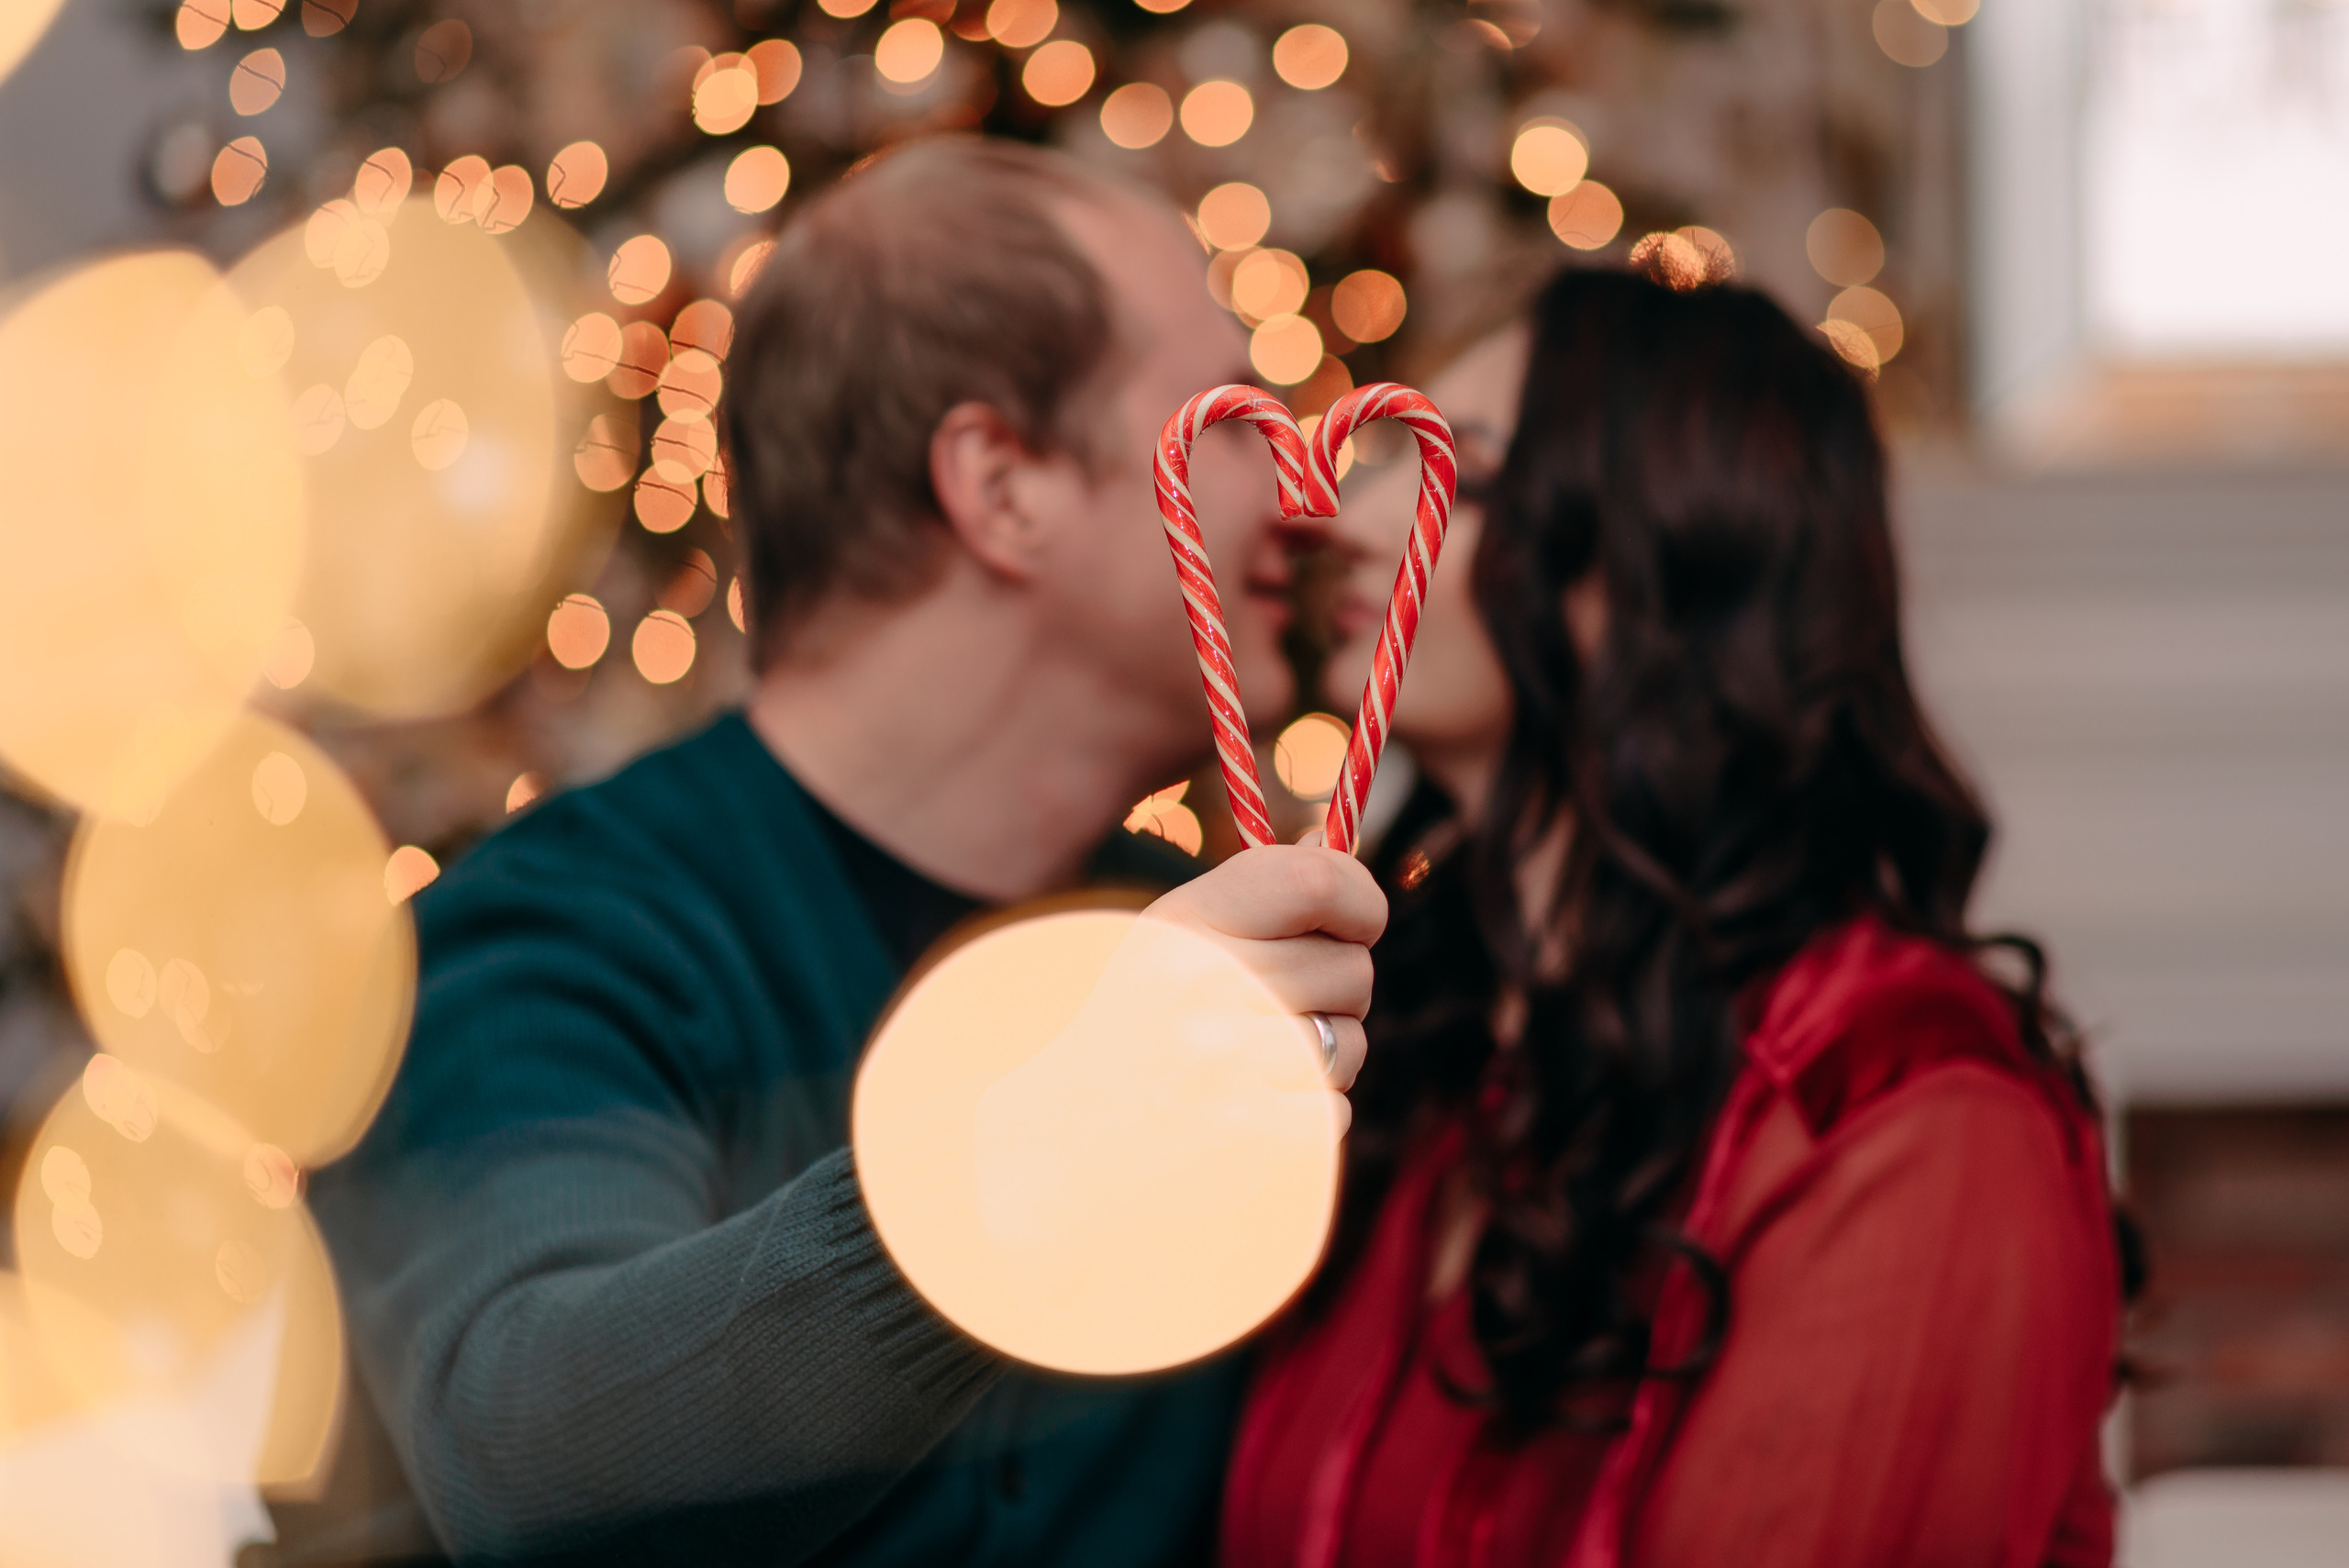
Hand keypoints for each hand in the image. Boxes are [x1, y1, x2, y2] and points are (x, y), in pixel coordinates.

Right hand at [969, 844, 1385, 1262]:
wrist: (1066, 1138)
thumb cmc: (1133, 1025)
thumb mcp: (1171, 941)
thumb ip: (1251, 896)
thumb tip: (1327, 847)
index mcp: (1186, 926)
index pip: (1316, 880)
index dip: (1358, 896)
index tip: (1356, 920)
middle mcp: (1205, 989)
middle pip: (1352, 966)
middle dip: (1337, 987)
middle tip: (1279, 1004)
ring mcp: (1226, 1068)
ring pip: (1353, 1041)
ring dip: (1327, 1052)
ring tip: (1259, 1058)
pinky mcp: (1247, 1136)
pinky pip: (1336, 1108)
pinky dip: (1309, 1111)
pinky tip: (1253, 1107)